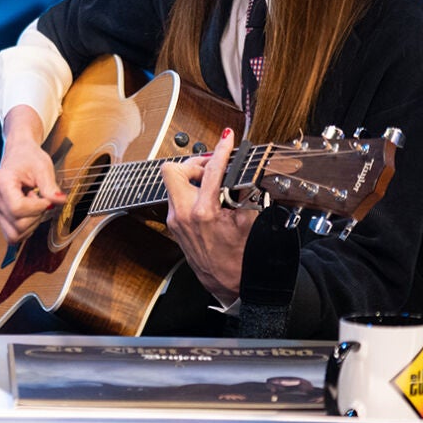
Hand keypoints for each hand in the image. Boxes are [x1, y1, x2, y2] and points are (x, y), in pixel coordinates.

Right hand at [0, 105, 66, 243]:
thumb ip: (50, 186)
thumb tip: (59, 201)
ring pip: (14, 234)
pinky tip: (30, 213)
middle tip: (39, 199)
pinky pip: (13, 234)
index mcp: (2, 183)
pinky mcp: (1, 216)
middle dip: (36, 216)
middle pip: (17, 224)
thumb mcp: (43, 167)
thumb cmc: (29, 158)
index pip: (17, 208)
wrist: (19, 154)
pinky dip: (26, 229)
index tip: (46, 198)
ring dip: (31, 224)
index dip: (37, 207)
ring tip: (34, 206)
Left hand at [160, 126, 259, 305]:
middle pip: (172, 170)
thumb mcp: (249, 221)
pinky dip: (191, 191)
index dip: (221, 150)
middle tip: (212, 166)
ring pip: (173, 183)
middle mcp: (182, 214)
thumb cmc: (239, 258)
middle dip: (193, 163)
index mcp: (203, 212)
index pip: (209, 171)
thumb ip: (245, 193)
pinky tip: (208, 198)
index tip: (227, 138)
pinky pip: (177, 197)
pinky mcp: (173, 224)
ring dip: (192, 177)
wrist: (228, 284)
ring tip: (213, 183)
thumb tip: (244, 173)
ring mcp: (174, 220)